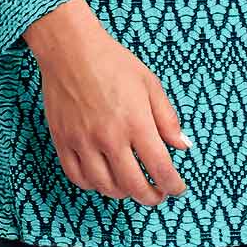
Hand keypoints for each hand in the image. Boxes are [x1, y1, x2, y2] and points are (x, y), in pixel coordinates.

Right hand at [23, 0, 191, 204]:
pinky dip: (94, 185)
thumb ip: (167, 118)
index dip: (172, 185)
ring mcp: (83, 142)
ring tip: (131, 185)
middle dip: (151, 197)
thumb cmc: (113, 62)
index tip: (177, 188)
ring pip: (106, 187)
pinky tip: (103, 178)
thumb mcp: (149, 84)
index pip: (160, 169)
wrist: (71, 49)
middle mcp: (109, 137)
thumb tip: (183, 146)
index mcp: (136, 122)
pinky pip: (78, 178)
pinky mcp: (63, 141)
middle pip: (134, 186)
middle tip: (157, 194)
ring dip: (123, 193)